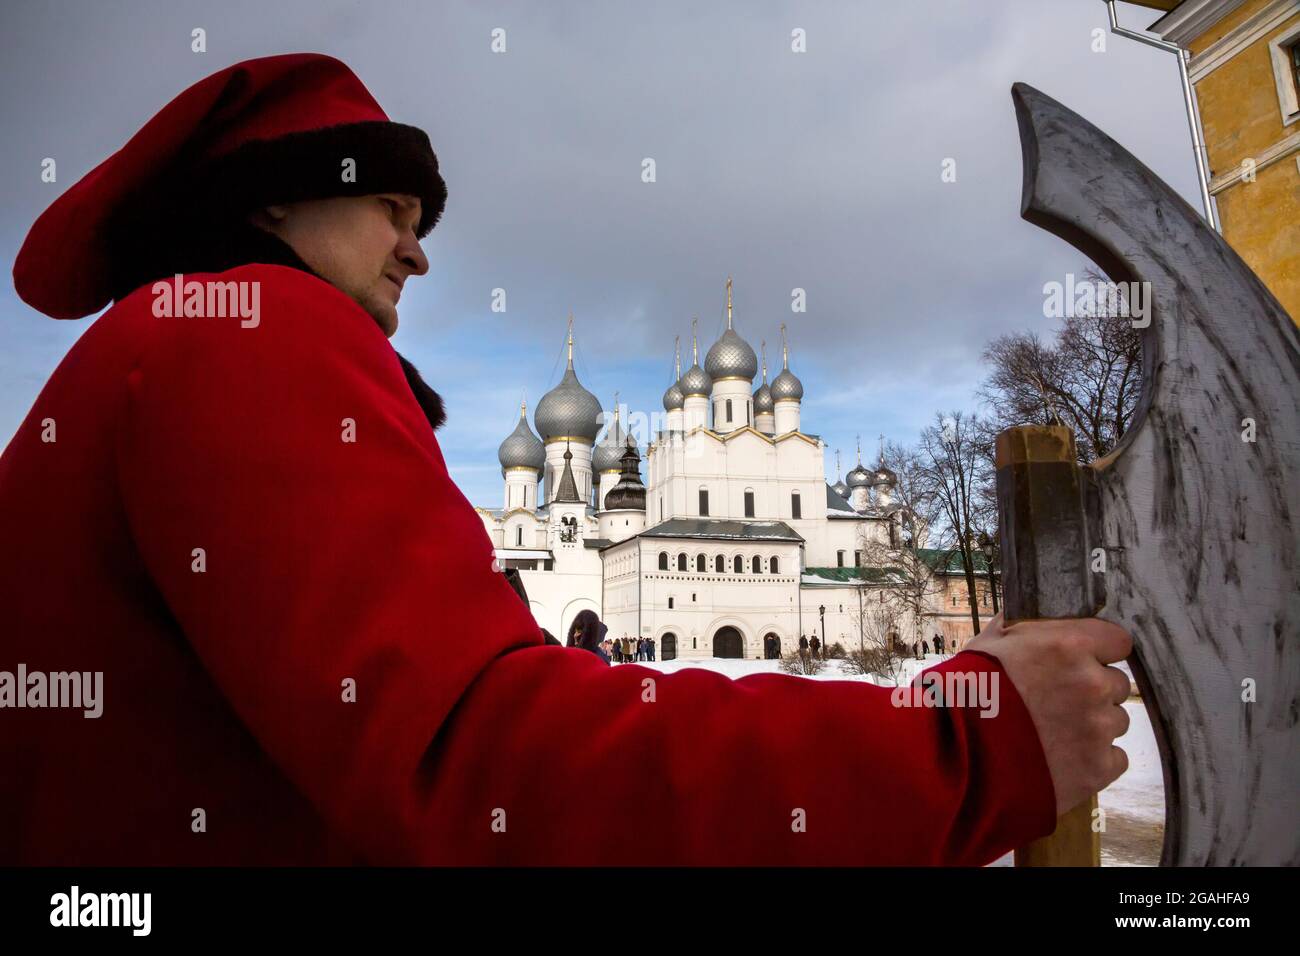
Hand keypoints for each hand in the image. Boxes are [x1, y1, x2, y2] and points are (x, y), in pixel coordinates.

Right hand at [966, 613, 1133, 816]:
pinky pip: (1114, 758)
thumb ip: (1023, 624)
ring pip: (1115, 721)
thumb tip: (1034, 612)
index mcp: (1069, 646)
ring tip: (1053, 731)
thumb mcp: (990, 641)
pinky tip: (1062, 756)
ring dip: (1093, 725)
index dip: (1100, 651)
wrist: (956, 751)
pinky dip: (1094, 758)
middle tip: (1058, 700)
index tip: (1085, 660)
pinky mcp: (1097, 768)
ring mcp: (1097, 729)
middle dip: (1093, 690)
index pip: (1118, 641)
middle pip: (1116, 684)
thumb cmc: (968, 690)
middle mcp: (1092, 684)